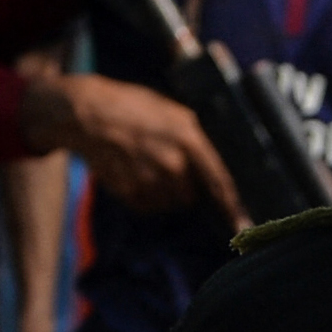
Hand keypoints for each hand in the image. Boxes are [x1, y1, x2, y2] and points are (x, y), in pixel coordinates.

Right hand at [27, 62, 236, 212]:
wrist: (88, 114)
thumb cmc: (134, 107)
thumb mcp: (173, 111)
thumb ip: (198, 137)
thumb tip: (222, 164)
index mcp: (189, 137)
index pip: (220, 180)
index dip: (233, 205)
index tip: (243, 223)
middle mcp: (173, 162)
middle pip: (192, 195)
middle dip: (185, 186)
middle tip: (165, 163)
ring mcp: (150, 180)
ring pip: (170, 202)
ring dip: (164, 191)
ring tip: (146, 164)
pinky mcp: (130, 192)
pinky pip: (148, 205)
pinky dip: (144, 195)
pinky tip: (132, 171)